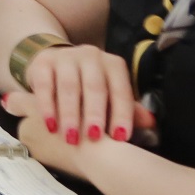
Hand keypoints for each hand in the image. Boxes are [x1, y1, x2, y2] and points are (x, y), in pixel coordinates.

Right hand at [0, 43, 151, 148]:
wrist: (56, 63)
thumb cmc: (88, 86)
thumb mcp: (109, 95)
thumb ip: (127, 109)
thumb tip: (151, 122)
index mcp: (113, 65)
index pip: (120, 90)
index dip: (122, 113)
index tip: (120, 137)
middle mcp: (91, 56)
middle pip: (95, 87)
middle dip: (94, 114)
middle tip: (93, 138)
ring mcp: (66, 57)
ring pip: (69, 86)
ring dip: (70, 114)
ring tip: (70, 137)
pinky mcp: (43, 63)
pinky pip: (45, 86)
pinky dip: (47, 107)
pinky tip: (50, 125)